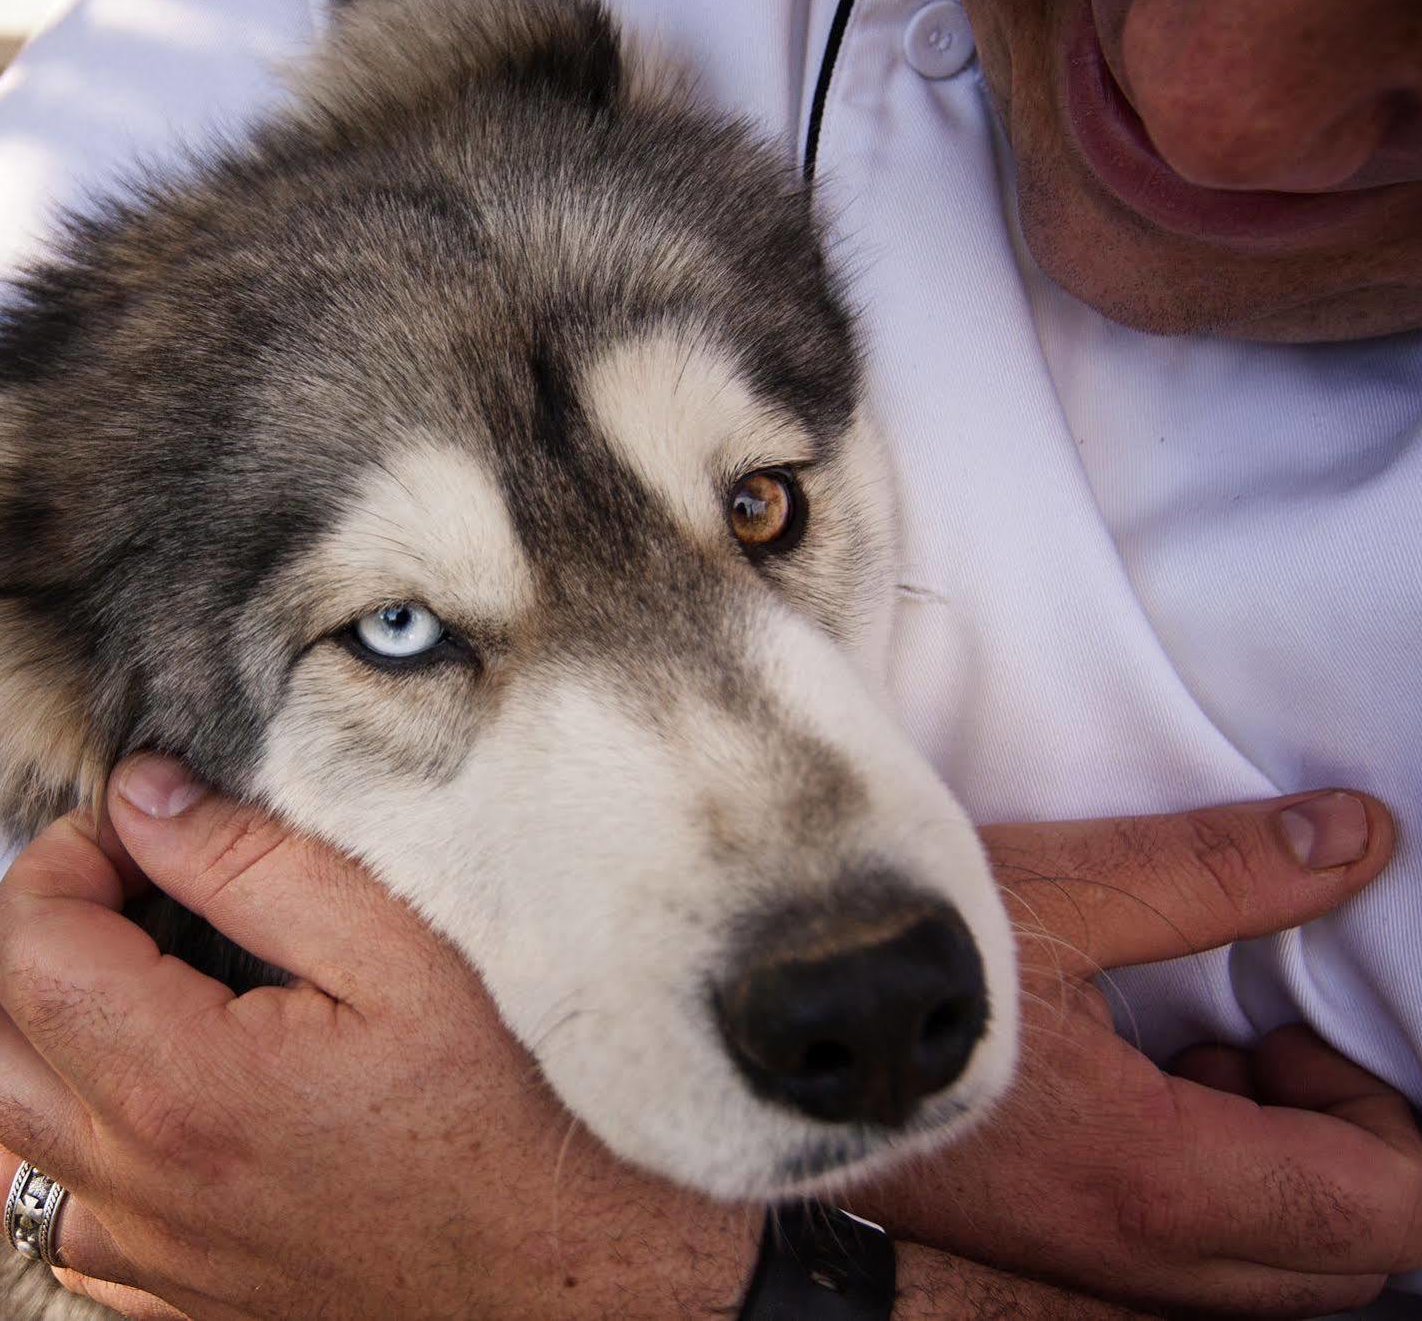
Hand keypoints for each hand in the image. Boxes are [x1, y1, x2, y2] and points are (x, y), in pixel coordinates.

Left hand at [0, 755, 757, 1319]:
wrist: (587, 1281)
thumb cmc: (518, 1110)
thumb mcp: (404, 950)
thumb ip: (251, 862)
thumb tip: (142, 797)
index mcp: (181, 1081)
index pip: (24, 941)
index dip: (61, 855)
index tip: (135, 831)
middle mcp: (138, 1182)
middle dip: (8, 934)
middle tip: (102, 890)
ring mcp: (150, 1257)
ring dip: (19, 1049)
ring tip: (112, 991)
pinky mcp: (177, 1301)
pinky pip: (57, 1226)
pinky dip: (61, 1148)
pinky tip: (149, 1096)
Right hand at [847, 791, 1417, 1316]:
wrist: (754, 1046)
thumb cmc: (879, 975)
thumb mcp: (1056, 899)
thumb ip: (1215, 874)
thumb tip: (1351, 840)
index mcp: (1158, 1175)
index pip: (1385, 1207)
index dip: (1400, 1119)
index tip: (1309, 1025)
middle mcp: (1138, 1255)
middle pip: (1349, 1258)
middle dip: (1353, 1150)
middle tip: (1270, 1041)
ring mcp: (1092, 1269)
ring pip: (1277, 1272)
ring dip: (1286, 1173)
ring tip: (1202, 1061)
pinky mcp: (1054, 1253)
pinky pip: (1197, 1259)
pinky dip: (1219, 1189)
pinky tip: (1140, 1088)